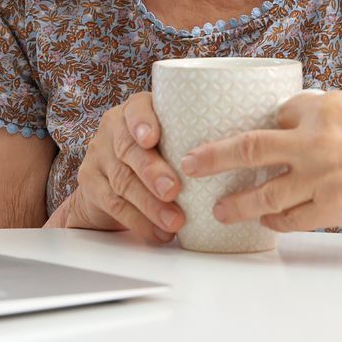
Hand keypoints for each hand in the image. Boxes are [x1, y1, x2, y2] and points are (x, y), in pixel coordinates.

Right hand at [60, 92, 184, 243]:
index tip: (153, 139)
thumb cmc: (157, 154)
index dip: (142, 122)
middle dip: (152, 171)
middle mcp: (113, 130)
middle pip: (128, 149)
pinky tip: (158, 232)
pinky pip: (114, 204)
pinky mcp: (92, 185)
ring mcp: (99, 157)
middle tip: (173, 190)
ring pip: (122, 180)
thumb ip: (198, 138)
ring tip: (175, 221)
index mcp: (135, 111)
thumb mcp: (173, 138)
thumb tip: (250, 151)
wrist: (111, 180)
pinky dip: (138, 222)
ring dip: (150, 204)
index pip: (136, 109)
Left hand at [181, 87, 341, 232]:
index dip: (263, 124)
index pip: (277, 114)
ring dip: (238, 203)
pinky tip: (267, 223)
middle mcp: (316, 141)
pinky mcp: (338, 209)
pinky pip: (296, 219)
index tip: (248, 131)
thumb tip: (317, 111)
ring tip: (219, 209)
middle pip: (250, 148)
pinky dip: (278, 222)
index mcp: (325, 106)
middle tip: (190, 164)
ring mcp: (324, 178)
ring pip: (266, 194)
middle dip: (214, 157)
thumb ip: (338, 107)